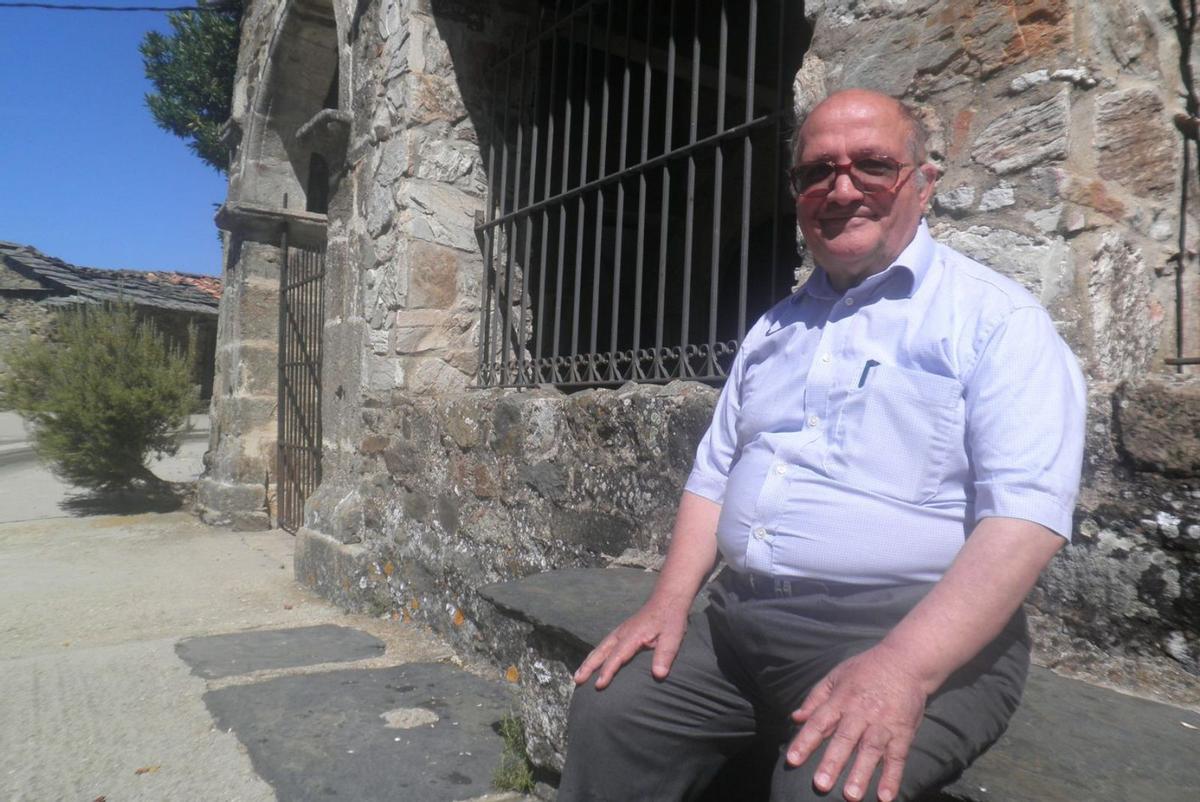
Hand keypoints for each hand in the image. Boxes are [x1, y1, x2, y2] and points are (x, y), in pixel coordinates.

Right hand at [572, 595, 690, 689]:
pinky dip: (595, 655)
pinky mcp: (622, 631)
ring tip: (578, 676)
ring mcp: (621, 631)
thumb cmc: (671, 619)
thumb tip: (658, 675)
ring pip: (600, 647)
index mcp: (633, 635)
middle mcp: (622, 633)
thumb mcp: (673, 637)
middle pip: (601, 651)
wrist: (668, 598)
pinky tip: (592, 662)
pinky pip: (604, 644)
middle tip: (577, 681)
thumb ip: (665, 655)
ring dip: (588, 661)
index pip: (617, 656)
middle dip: (588, 667)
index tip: (598, 685)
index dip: (607, 671)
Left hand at [786, 643, 928, 801]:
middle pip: (845, 739)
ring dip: (861, 774)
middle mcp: (861, 713)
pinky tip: (885, 797)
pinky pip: (898, 757)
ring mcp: (883, 723)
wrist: (906, 662)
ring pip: (871, 750)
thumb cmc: (866, 670)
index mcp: (841, 699)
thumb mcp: (836, 676)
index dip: (805, 741)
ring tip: (851, 796)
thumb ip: (815, 699)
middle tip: (820, 785)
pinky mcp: (903, 732)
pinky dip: (892, 777)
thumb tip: (795, 718)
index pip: (819, 722)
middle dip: (832, 763)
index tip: (792, 760)